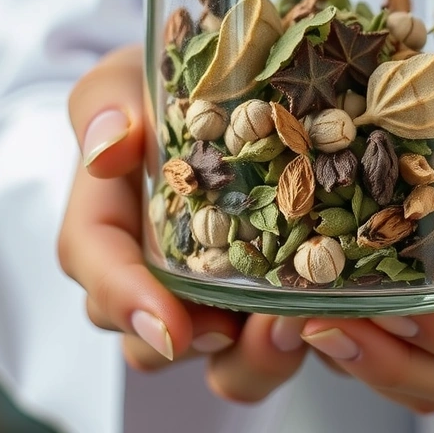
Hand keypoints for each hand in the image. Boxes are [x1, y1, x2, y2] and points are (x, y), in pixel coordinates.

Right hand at [57, 46, 308, 401]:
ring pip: (216, 358)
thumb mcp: (133, 75)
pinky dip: (303, 342)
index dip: (126, 300)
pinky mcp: (269, 295)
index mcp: (110, 215)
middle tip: (246, 325)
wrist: (231, 80)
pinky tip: (338, 316)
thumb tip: (108, 148)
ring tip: (299, 326)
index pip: (96, 264)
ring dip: (254, 356)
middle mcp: (155, 268)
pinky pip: (277, 345)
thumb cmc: (170, 81)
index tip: (169, 325)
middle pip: (150, 337)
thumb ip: (105, 102)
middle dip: (196, 342)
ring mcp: (213, 290)